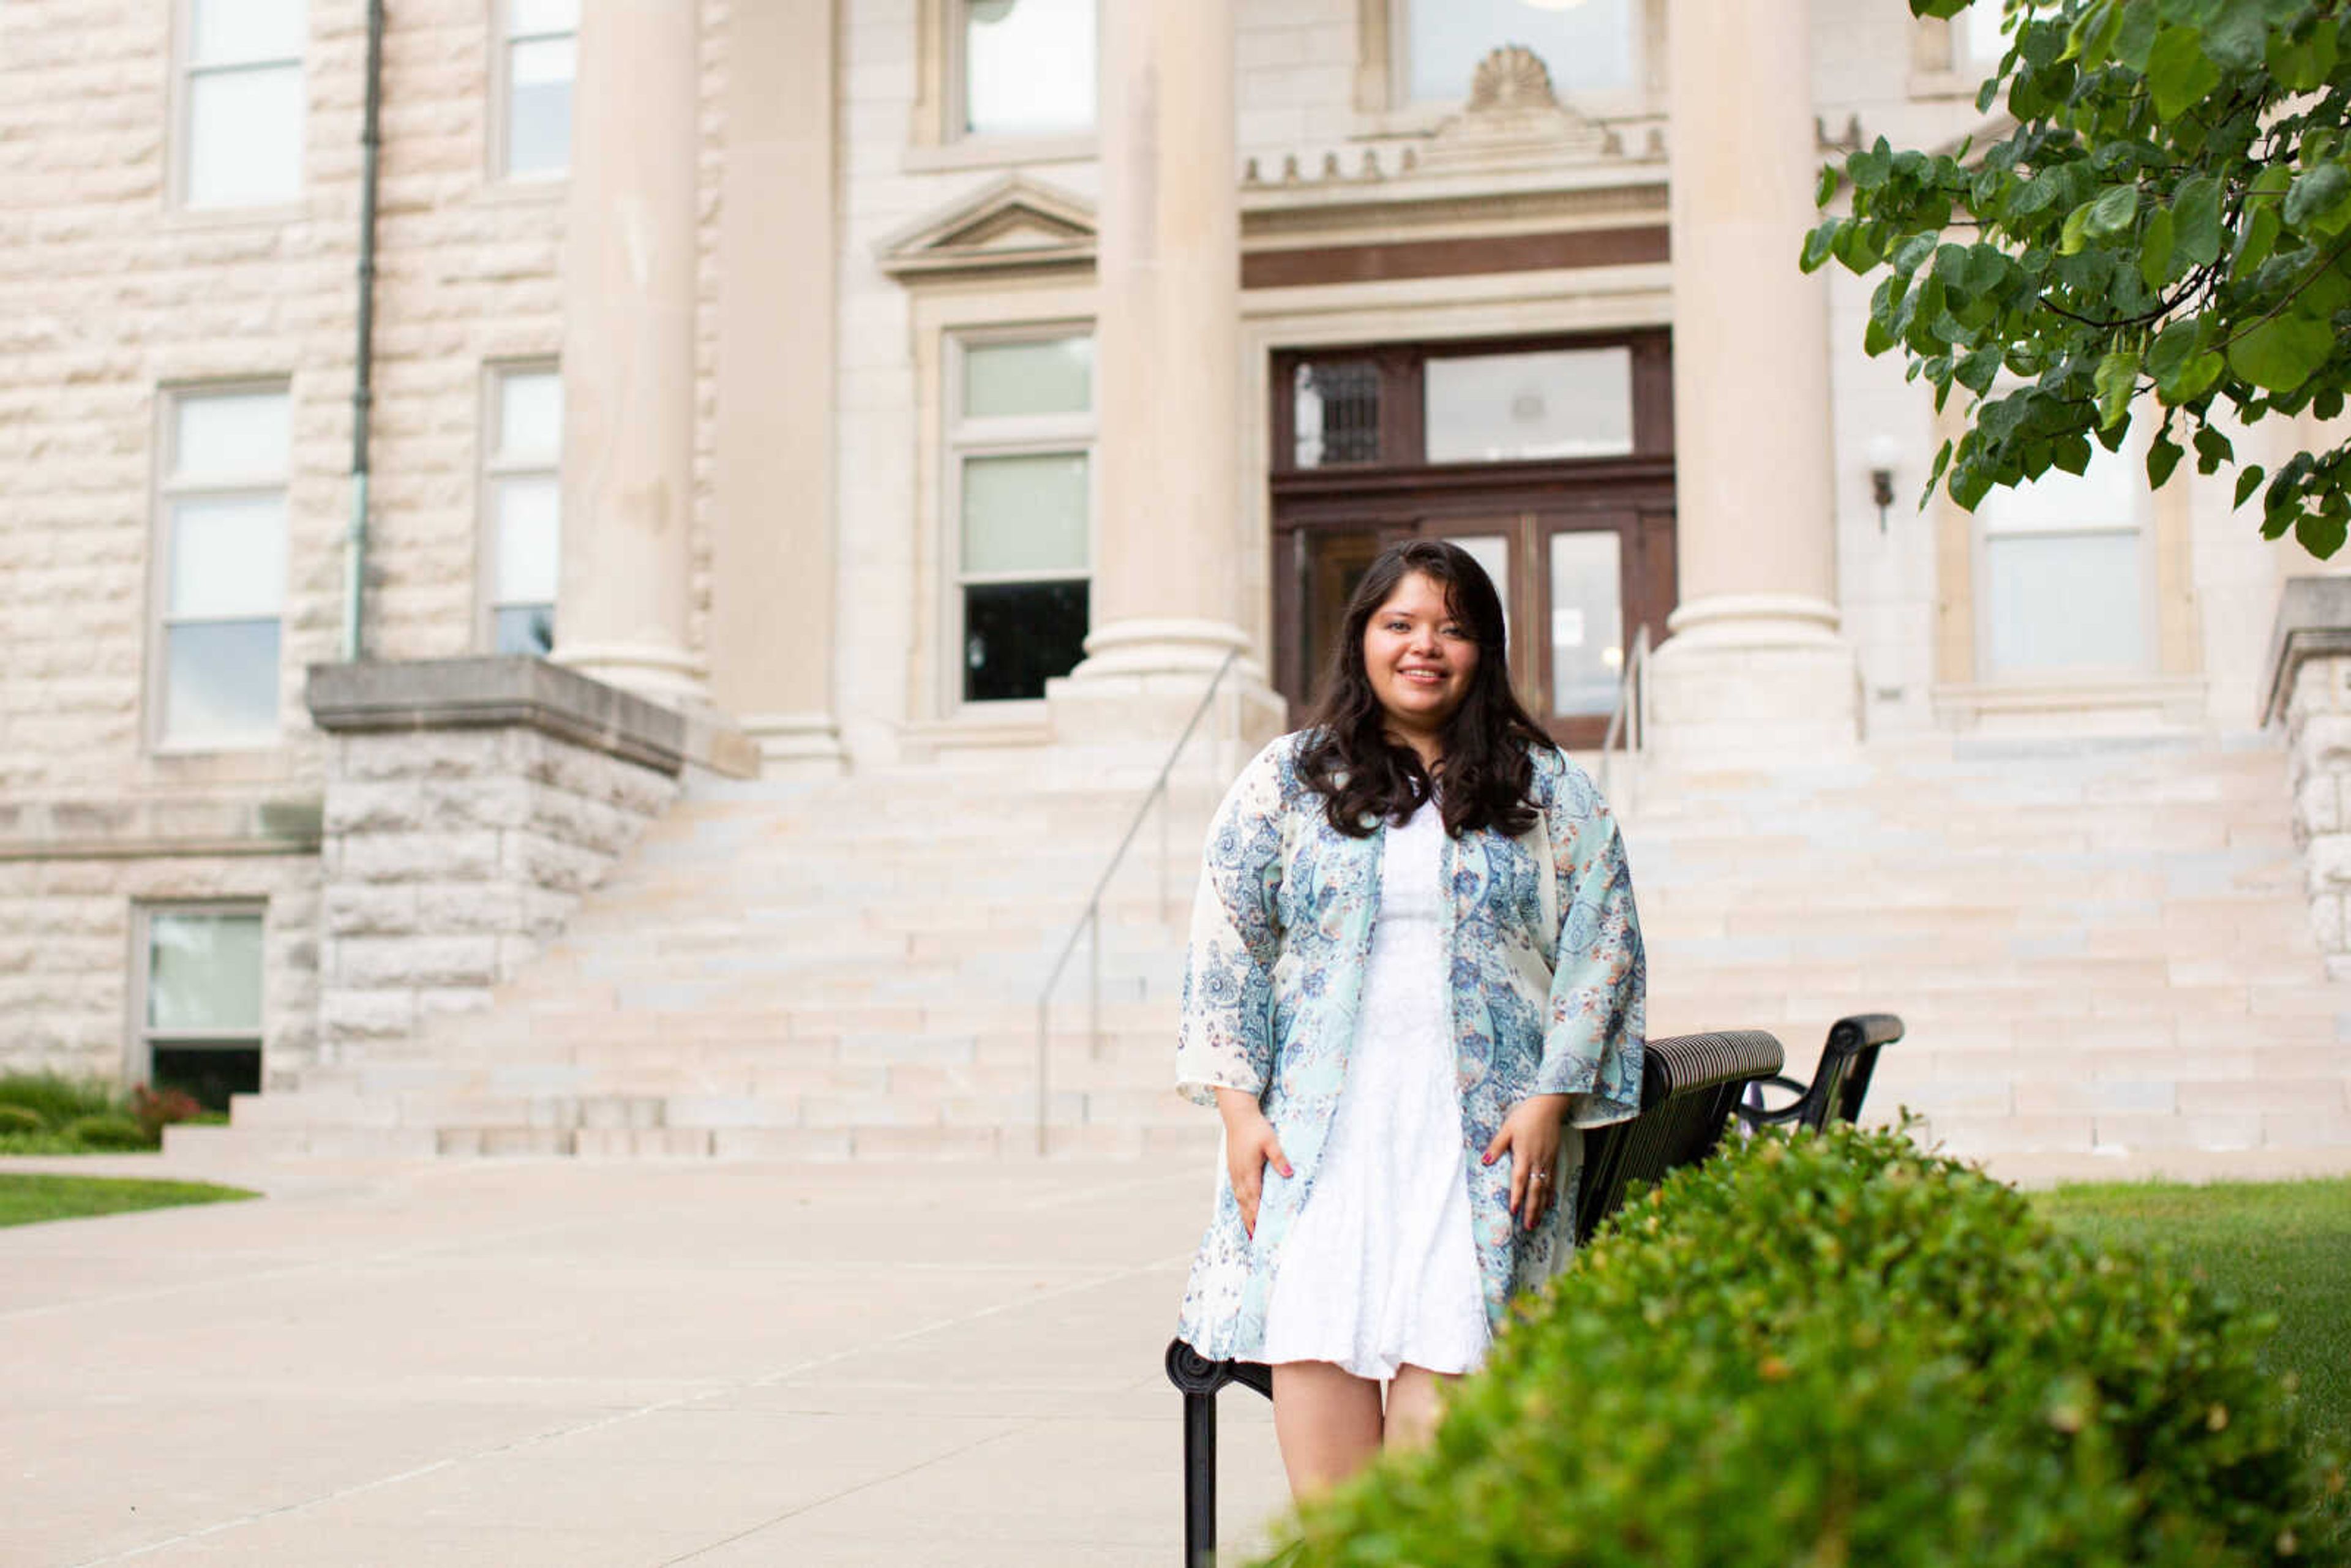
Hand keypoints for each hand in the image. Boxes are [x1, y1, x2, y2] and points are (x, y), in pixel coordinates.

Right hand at [1213, 1088, 1289, 1237]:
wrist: (1237, 1114)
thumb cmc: (1255, 1127)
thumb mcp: (1271, 1141)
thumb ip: (1279, 1158)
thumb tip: (1289, 1174)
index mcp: (1249, 1172)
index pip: (1254, 1200)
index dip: (1257, 1217)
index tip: (1260, 1232)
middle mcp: (1239, 1175)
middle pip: (1245, 1204)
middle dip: (1250, 1222)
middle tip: (1255, 1240)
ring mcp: (1234, 1172)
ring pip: (1239, 1199)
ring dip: (1244, 1214)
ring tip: (1250, 1229)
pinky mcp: (1233, 1167)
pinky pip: (1236, 1191)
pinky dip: (1241, 1203)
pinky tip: (1244, 1206)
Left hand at [1482, 1093, 1568, 1231]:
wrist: (1549, 1105)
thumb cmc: (1525, 1115)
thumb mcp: (1507, 1128)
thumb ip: (1497, 1146)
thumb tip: (1485, 1162)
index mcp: (1524, 1154)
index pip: (1519, 1180)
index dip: (1516, 1196)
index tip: (1513, 1211)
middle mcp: (1537, 1160)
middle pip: (1534, 1189)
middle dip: (1531, 1209)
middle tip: (1528, 1227)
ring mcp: (1548, 1160)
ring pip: (1545, 1188)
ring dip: (1541, 1206)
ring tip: (1537, 1221)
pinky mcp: (1555, 1157)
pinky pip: (1553, 1179)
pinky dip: (1551, 1193)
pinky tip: (1549, 1204)